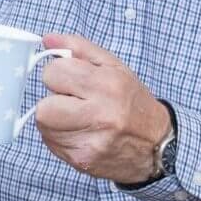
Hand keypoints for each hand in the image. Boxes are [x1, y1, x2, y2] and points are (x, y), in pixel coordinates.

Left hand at [35, 33, 171, 183]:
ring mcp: (91, 143)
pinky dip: (58, 135)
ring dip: (54, 119)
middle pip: (44, 107)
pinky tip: (78, 131)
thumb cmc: (132, 101)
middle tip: (70, 100)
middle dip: (52, 100)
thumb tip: (47, 39)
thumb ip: (78, 48)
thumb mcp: (113, 66)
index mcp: (108, 85)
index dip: (58, 74)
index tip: (70, 79)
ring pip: (44, 127)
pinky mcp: (82, 161)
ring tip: (76, 116)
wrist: (156, 144)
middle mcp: (100, 116)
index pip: (53, 74)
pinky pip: (51, 144)